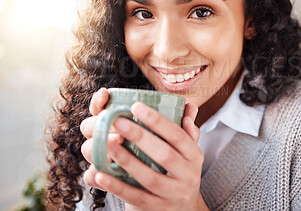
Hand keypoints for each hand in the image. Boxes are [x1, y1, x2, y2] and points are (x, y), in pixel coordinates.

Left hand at [80, 88, 208, 210]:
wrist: (182, 210)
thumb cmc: (178, 172)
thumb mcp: (186, 152)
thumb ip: (185, 130)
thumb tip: (189, 106)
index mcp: (194, 156)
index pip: (178, 135)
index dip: (158, 121)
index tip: (136, 106)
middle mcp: (188, 175)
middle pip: (165, 155)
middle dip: (140, 136)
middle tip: (118, 121)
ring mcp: (174, 195)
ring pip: (150, 177)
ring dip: (127, 160)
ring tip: (108, 145)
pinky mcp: (157, 209)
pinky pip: (136, 197)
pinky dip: (117, 187)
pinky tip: (101, 175)